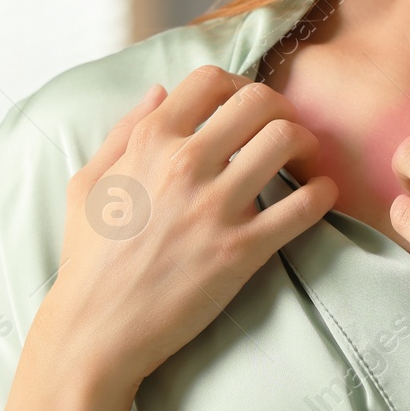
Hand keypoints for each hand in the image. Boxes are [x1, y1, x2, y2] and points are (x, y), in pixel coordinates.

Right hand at [43, 65, 338, 390]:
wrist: (96, 331)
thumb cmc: (88, 260)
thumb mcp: (87, 184)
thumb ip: (123, 131)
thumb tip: (157, 91)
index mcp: (148, 142)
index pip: (209, 79)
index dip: (237, 83)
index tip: (245, 105)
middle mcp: (185, 164)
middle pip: (258, 101)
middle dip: (280, 108)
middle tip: (283, 129)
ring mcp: (216, 207)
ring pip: (285, 140)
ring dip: (305, 142)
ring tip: (303, 159)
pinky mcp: (242, 250)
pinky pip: (303, 205)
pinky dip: (322, 193)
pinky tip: (319, 195)